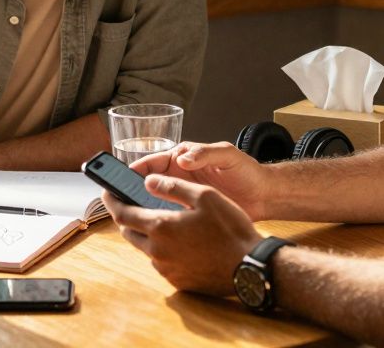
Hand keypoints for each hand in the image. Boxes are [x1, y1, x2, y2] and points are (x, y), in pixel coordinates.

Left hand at [103, 175, 260, 295]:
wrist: (250, 268)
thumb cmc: (231, 230)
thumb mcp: (205, 196)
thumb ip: (173, 187)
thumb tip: (148, 181)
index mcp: (160, 227)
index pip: (122, 213)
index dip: (111, 200)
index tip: (106, 191)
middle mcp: (157, 251)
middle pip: (129, 232)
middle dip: (127, 217)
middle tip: (133, 204)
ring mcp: (166, 269)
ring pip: (145, 248)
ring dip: (146, 234)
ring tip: (163, 221)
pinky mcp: (178, 282)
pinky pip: (161, 262)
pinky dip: (163, 249)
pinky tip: (181, 242)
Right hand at [131, 141, 271, 219]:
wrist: (264, 196)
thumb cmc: (247, 171)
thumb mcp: (227, 155)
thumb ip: (205, 153)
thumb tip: (181, 158)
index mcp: (183, 158)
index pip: (154, 162)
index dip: (136, 170)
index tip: (122, 178)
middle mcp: (179, 176)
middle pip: (148, 183)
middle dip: (132, 190)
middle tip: (119, 201)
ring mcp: (183, 196)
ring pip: (155, 201)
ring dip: (143, 208)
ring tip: (130, 218)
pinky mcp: (190, 213)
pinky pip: (169, 216)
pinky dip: (159, 221)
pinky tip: (153, 230)